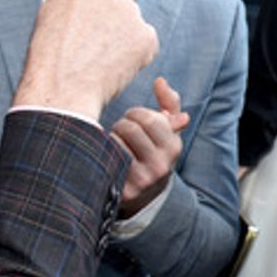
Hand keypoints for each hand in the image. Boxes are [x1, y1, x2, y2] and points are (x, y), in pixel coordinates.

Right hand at [14, 0, 157, 119]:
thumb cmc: (51, 58)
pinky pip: (146, 44)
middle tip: (98, 42)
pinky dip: (136, 56)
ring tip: (100, 58)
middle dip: (118, 19)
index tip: (114, 1)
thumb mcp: (52, 12)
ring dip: (126, 38)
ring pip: (135, 23)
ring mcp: (130, 12)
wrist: (61, 89)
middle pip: (125, 0)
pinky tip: (113, 67)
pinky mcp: (145, 36)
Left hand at [110, 77, 188, 216]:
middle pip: (129, 128)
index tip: (133, 118)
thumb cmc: (154, 151)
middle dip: (122, 125)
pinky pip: (106, 162)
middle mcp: (160, 166)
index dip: (135, 113)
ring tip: (115, 144)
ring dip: (110, 139)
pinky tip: (107, 158)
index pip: (148, 118)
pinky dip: (103, 155)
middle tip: (122, 131)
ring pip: (115, 144)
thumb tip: (159, 81)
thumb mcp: (166, 130)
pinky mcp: (123, 192)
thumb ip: (168, 103)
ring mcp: (142, 181)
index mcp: (173, 148)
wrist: (147, 195)